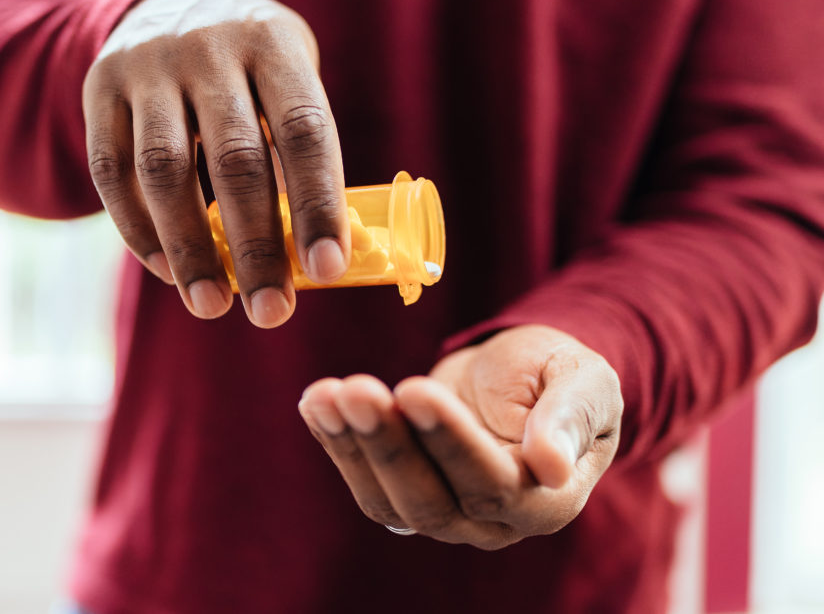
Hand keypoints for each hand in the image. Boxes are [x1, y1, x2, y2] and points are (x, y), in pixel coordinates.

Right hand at [84, 0, 348, 327]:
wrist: (170, 3)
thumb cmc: (250, 70)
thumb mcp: (286, 83)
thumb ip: (295, 157)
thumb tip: (311, 259)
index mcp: (273, 46)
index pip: (303, 131)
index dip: (317, 204)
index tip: (326, 270)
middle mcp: (209, 50)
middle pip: (235, 160)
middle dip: (255, 246)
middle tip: (271, 312)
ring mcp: (148, 67)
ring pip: (164, 170)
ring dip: (190, 249)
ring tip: (212, 305)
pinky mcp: (100, 88)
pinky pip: (111, 170)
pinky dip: (138, 230)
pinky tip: (167, 271)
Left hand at [298, 325, 622, 548]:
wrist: (524, 377)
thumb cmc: (560, 376)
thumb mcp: (584, 380)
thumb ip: (570, 416)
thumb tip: (551, 465)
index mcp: (548, 501)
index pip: (492, 484)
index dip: (450, 439)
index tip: (414, 390)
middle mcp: (495, 523)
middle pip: (432, 501)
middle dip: (389, 446)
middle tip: (356, 390)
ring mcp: (447, 514)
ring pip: (390, 502)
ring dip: (352, 447)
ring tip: (325, 395)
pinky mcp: (407, 492)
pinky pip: (366, 482)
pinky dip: (336, 443)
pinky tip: (316, 403)